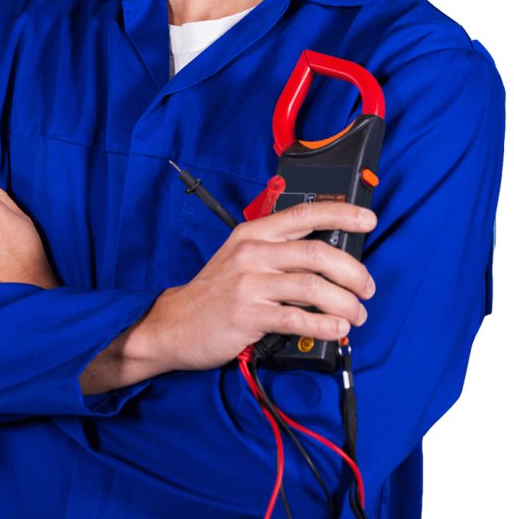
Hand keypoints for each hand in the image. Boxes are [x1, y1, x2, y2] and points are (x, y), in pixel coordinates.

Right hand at [151, 201, 376, 371]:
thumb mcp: (241, 257)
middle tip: (366, 288)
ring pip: (313, 286)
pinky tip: (336, 329)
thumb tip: (329, 257)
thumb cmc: (215, 291)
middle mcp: (252, 253)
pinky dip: (324, 325)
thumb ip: (278, 251)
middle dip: (353, 272)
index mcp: (254, 233)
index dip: (341, 213)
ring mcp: (249, 284)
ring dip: (345, 303)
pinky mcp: (247, 315)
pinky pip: (296, 318)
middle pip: (317, 253)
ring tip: (356, 315)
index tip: (367, 219)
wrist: (174, 322)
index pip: (304, 213)